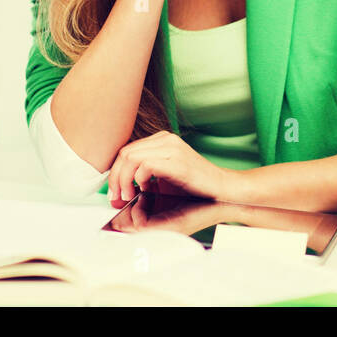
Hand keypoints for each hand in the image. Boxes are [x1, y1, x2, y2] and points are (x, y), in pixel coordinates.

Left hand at [106, 131, 232, 207]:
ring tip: (128, 196)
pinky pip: (146, 165)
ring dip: (123, 180)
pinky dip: (138, 179)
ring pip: (131, 157)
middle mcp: (165, 139)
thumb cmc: (194, 187)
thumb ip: (141, 179)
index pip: (127, 150)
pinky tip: (144, 189)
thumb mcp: (163, 180)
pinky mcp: (177, 160)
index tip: (114, 192)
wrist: (222, 188)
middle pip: (125, 153)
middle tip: (117, 198)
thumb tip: (117, 193)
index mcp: (161, 140)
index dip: (115, 172)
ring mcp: (171, 148)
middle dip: (115, 178)